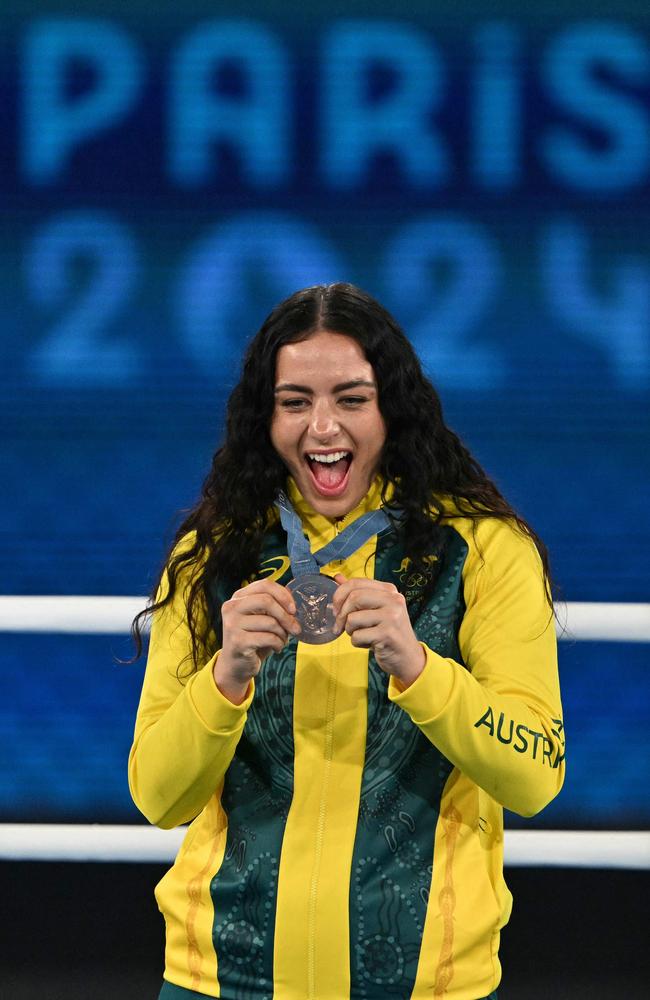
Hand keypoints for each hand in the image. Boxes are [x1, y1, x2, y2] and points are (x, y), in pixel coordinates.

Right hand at [214, 578, 300, 701]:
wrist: (236, 665)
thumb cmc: (253, 639)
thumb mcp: (262, 618)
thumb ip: (273, 606)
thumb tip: (293, 601)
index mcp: (238, 597)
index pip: (264, 585)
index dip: (283, 595)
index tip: (293, 609)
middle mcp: (232, 607)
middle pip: (266, 600)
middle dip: (286, 616)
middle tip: (295, 628)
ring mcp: (232, 624)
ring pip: (270, 622)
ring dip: (283, 634)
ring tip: (282, 640)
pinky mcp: (238, 641)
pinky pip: (269, 638)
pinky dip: (278, 644)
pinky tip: (276, 648)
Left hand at [331, 574, 425, 685]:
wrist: (408, 656)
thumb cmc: (388, 632)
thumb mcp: (375, 609)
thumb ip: (358, 593)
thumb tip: (338, 577)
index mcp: (389, 590)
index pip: (356, 583)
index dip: (339, 595)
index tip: (336, 609)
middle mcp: (393, 600)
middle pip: (354, 597)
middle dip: (341, 614)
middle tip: (339, 626)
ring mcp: (392, 616)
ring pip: (353, 618)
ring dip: (349, 631)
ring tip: (361, 635)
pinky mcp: (388, 634)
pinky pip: (357, 636)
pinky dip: (357, 643)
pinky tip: (369, 644)